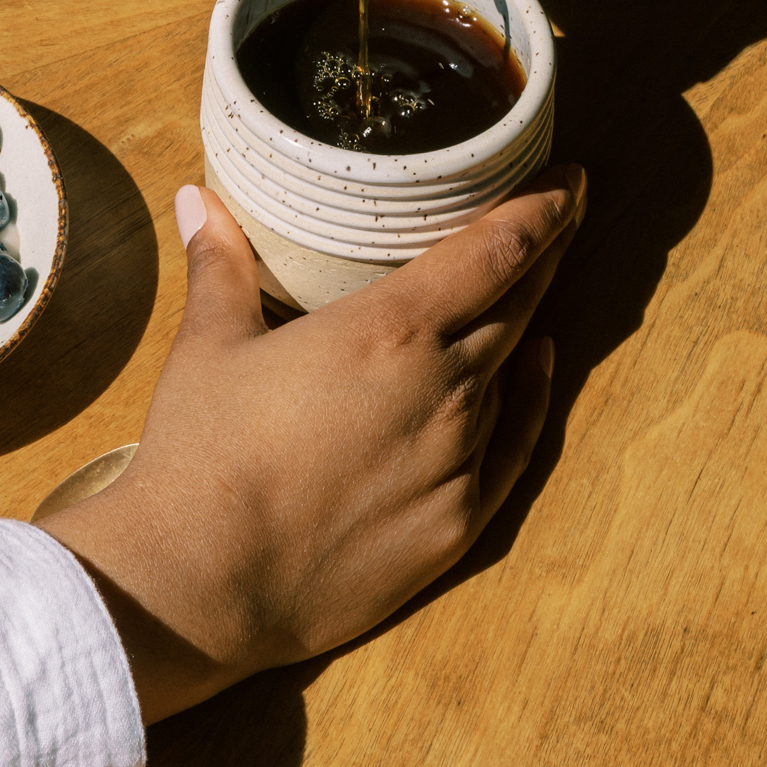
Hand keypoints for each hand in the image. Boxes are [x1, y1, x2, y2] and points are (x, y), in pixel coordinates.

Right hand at [43, 166, 582, 724]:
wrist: (201, 586)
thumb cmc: (200, 456)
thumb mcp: (208, 345)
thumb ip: (218, 264)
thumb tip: (195, 198)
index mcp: (390, 330)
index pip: (494, 250)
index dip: (541, 209)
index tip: (571, 180)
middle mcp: (442, 388)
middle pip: (517, 301)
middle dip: (544, 252)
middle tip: (564, 212)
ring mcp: (456, 460)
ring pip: (510, 368)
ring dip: (524, 321)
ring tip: (529, 284)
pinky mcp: (455, 524)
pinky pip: (512, 445)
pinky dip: (530, 397)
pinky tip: (539, 365)